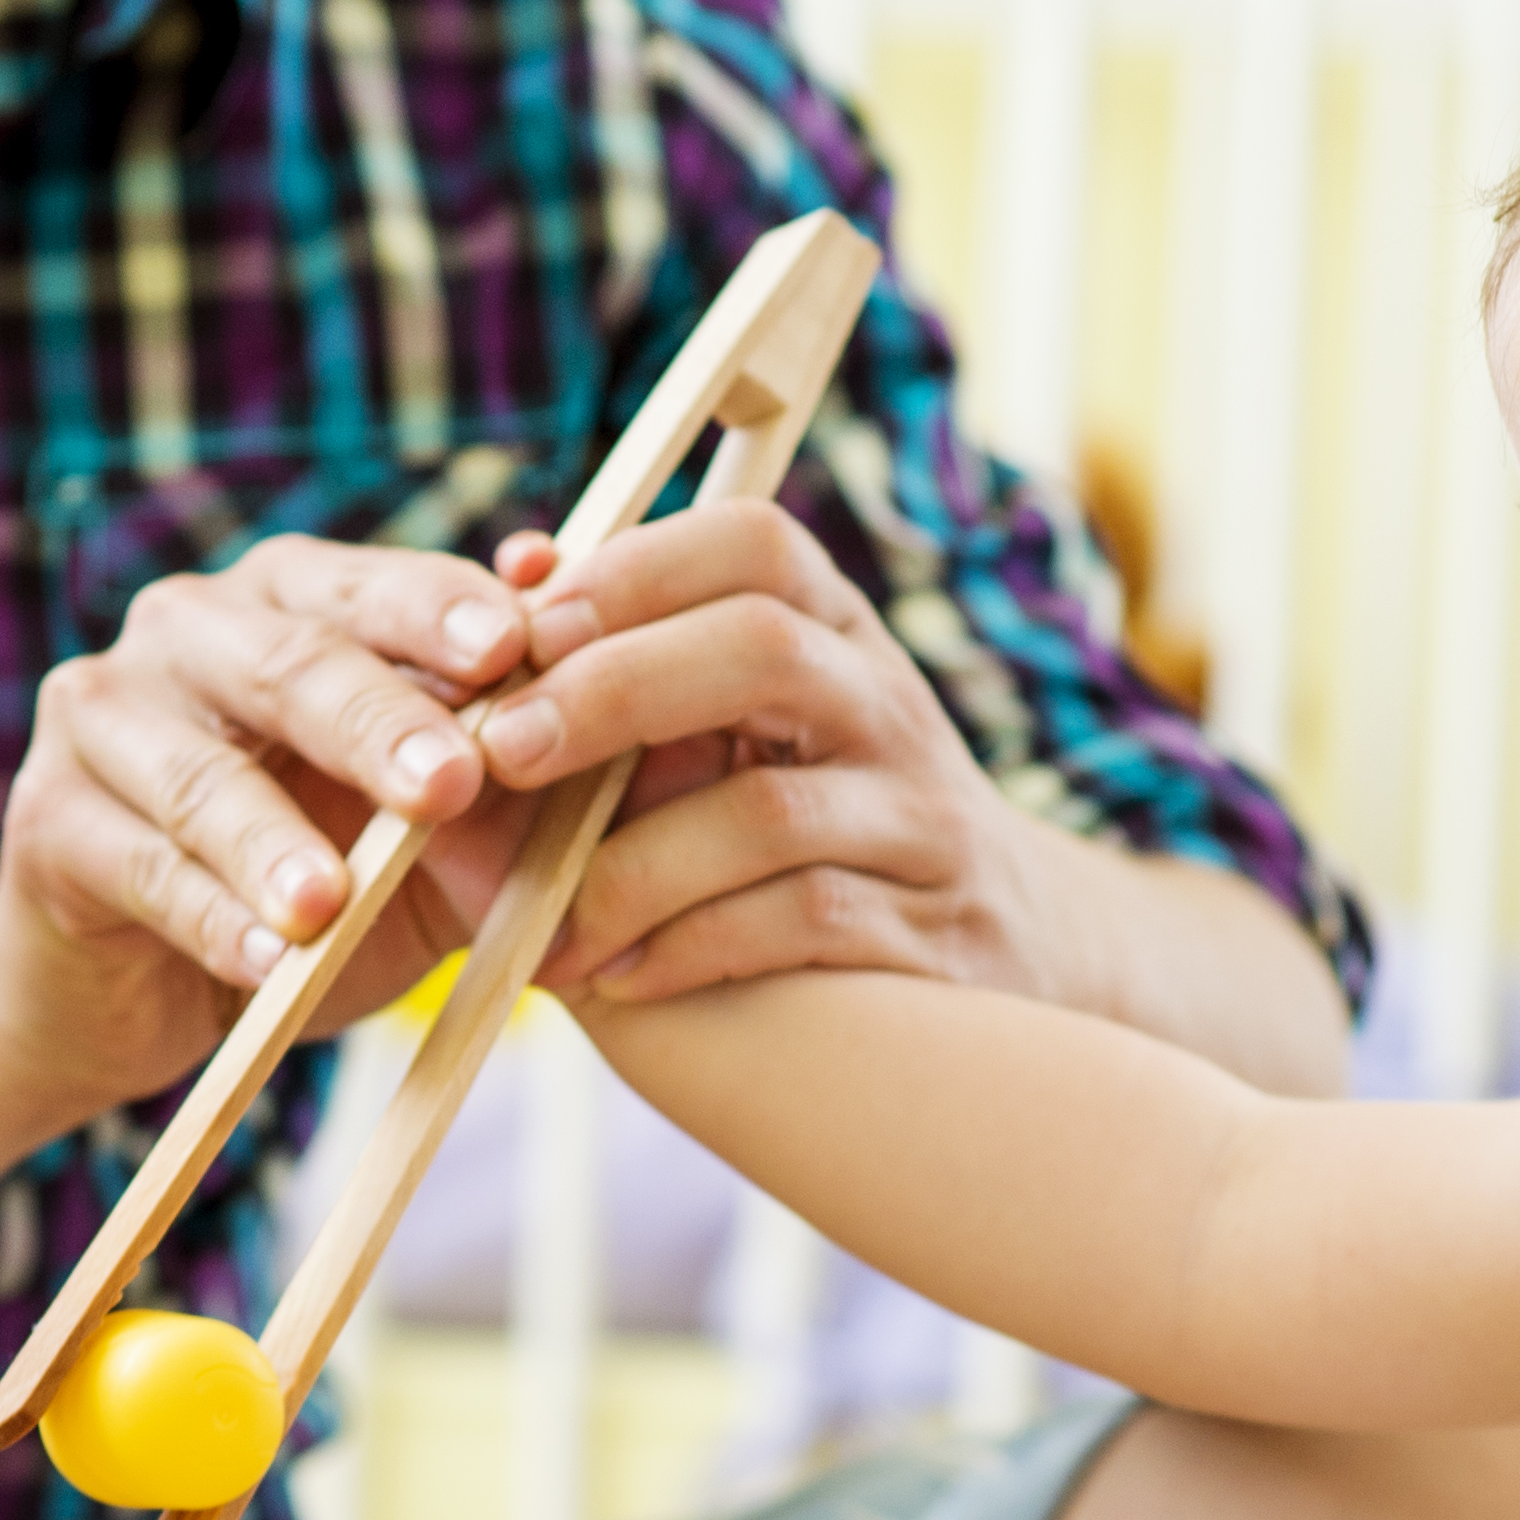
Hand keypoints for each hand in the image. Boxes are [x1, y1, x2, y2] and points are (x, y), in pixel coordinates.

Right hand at [0, 537, 542, 1114]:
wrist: (138, 996)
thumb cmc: (311, 898)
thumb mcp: (430, 852)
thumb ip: (516, 800)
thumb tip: (653, 747)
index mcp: (292, 605)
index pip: (375, 587)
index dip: (443, 610)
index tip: (519, 644)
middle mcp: (190, 630)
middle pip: (292, 662)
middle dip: (379, 720)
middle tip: (450, 780)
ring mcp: (105, 715)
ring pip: (204, 772)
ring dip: (275, 843)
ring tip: (332, 902)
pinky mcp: (48, 820)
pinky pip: (142, 868)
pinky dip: (211, 922)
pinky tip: (266, 966)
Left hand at [475, 498, 1090, 1009]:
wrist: (1012, 934)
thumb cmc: (825, 808)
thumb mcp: (758, 713)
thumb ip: (644, 648)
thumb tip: (518, 567)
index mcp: (836, 628)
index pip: (754, 544)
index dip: (635, 570)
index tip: (530, 628)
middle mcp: (886, 704)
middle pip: (761, 653)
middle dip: (615, 692)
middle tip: (508, 752)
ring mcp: (916, 816)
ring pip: (769, 812)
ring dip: (632, 865)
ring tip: (544, 916)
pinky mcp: (926, 928)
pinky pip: (801, 924)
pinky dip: (690, 947)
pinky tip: (618, 975)